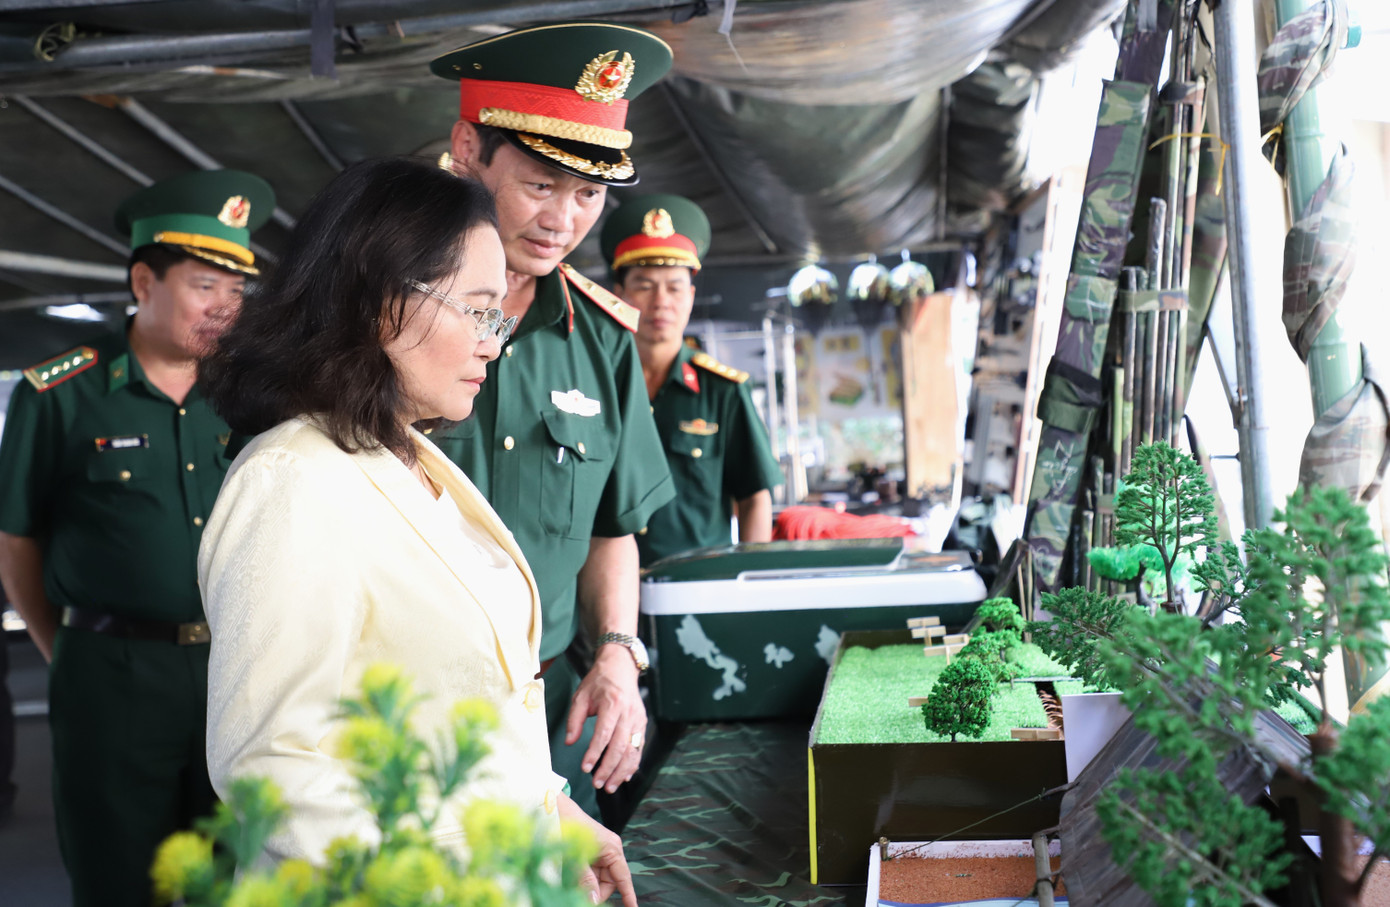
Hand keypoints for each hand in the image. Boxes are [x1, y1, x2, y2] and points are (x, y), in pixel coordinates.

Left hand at [557, 793, 637, 905]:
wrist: (555, 808)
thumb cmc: (569, 826)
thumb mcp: (577, 856)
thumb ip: (585, 880)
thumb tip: (593, 900)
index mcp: (613, 848)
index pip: (623, 878)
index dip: (628, 895)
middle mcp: (610, 851)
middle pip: (609, 881)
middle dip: (597, 891)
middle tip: (582, 898)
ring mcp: (600, 852)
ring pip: (597, 879)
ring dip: (587, 885)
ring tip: (572, 882)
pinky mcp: (589, 853)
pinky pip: (590, 872)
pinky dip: (582, 879)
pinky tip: (572, 879)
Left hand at [566, 645, 645, 792]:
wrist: (621, 667)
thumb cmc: (598, 682)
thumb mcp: (581, 696)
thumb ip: (574, 720)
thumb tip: (569, 743)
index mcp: (612, 704)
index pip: (604, 734)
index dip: (595, 753)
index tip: (585, 768)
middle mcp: (628, 713)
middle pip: (620, 746)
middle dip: (609, 768)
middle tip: (597, 784)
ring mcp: (638, 719)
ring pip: (632, 751)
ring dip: (622, 771)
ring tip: (610, 786)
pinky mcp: (642, 724)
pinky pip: (639, 748)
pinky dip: (633, 764)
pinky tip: (624, 776)